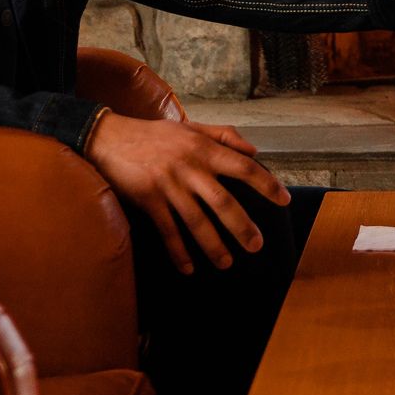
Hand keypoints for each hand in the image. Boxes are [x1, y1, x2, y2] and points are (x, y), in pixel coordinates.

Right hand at [85, 111, 288, 273]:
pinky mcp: (148, 199)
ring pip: (196, 220)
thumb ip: (224, 135)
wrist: (110, 137)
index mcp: (204, 148)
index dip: (266, 184)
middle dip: (242, 226)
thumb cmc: (155, 134)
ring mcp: (168, 184)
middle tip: (256, 245)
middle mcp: (190, 167)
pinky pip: (167, 230)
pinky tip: (188, 267)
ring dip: (213, 245)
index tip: (284, 200)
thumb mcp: (191, 127)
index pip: (244, 167)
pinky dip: (178, 250)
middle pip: (223, 201)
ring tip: (226, 263)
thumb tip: (254, 151)